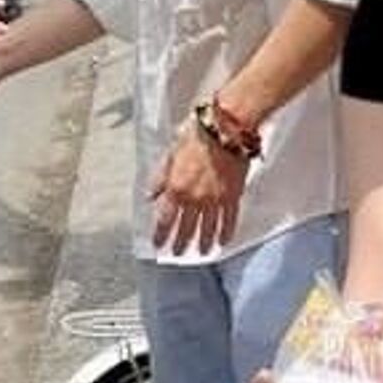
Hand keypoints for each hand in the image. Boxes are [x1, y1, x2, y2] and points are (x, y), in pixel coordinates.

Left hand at [149, 122, 247, 255]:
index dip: (161, 234)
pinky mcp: (233, 196)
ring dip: (203, 242)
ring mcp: (215, 199)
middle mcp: (194, 198)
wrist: (227, 129)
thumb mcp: (170, 152)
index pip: (165, 219)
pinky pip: (229, 220)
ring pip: (207, 228)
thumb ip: (160, 177)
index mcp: (176, 187)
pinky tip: (223, 242)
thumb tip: (150, 195)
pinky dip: (226, 232)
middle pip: (185, 227)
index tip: (158, 244)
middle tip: (177, 253)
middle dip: (180, 242)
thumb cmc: (197, 134)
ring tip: (202, 252)